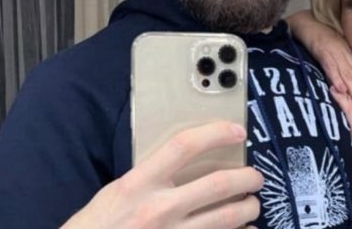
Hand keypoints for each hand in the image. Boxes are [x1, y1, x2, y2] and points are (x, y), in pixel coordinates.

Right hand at [61, 121, 262, 228]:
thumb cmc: (95, 228)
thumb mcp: (116, 193)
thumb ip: (150, 177)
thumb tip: (187, 162)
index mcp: (138, 184)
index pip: (184, 146)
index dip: (216, 134)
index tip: (237, 131)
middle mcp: (158, 208)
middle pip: (218, 184)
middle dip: (247, 178)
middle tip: (256, 177)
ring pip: (227, 217)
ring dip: (248, 208)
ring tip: (253, 204)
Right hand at [287, 10, 351, 113]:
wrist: (308, 24)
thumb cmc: (322, 41)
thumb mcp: (337, 54)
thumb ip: (344, 69)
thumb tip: (348, 90)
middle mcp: (347, 56)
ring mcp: (336, 53)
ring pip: (348, 74)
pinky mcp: (323, 51)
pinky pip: (330, 66)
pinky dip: (335, 77)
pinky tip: (340, 89)